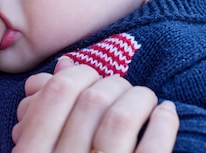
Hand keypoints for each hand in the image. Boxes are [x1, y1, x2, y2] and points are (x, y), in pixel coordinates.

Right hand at [12, 59, 177, 152]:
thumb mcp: (39, 152)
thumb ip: (45, 108)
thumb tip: (67, 62)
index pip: (59, 91)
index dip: (81, 74)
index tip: (94, 78)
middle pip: (93, 99)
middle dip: (114, 84)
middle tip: (124, 89)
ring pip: (122, 118)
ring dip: (141, 97)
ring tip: (148, 99)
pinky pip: (155, 148)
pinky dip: (165, 122)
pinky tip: (166, 114)